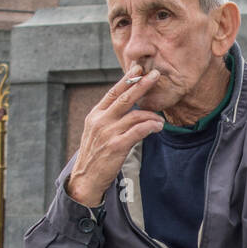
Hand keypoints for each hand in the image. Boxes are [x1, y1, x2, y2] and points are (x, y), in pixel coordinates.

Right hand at [65, 62, 164, 206]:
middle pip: (125, 98)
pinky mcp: (117, 146)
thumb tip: (127, 108)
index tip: (138, 68)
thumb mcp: (96, 132)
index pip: (113, 92)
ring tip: (161, 119)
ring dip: (152, 115)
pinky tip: (158, 126)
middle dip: (142, 84)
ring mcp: (108, 133)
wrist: (85, 179)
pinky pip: (138, 131)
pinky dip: (151, 126)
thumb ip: (109, 118)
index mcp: (95, 115)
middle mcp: (101, 121)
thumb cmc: (94, 156)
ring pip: (136, 115)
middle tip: (155, 74)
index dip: (127, 80)